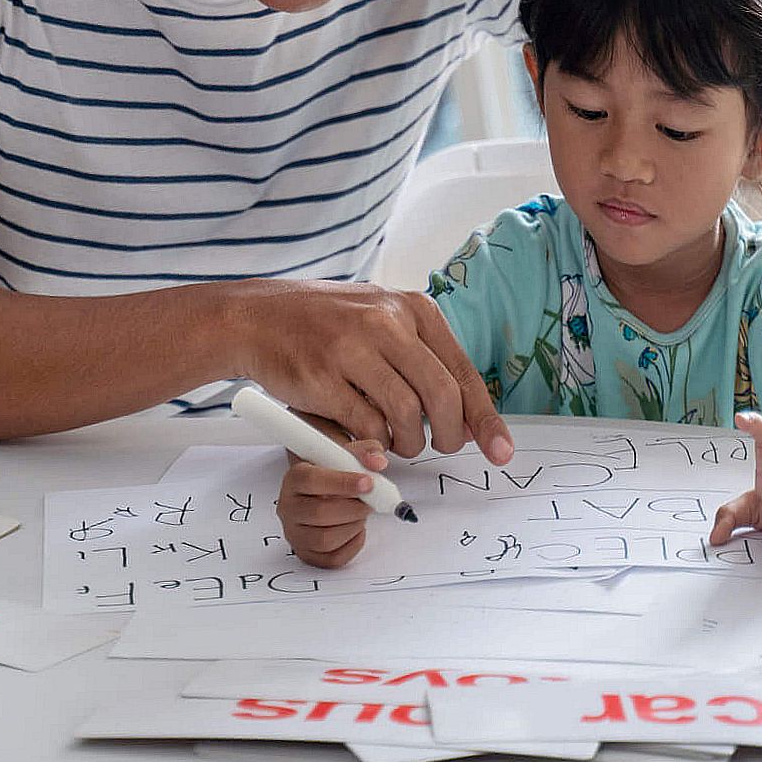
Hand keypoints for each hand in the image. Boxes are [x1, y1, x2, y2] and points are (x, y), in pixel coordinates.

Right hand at [231, 280, 513, 461]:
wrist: (260, 317)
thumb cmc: (330, 326)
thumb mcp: (385, 321)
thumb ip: (424, 359)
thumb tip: (469, 415)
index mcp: (413, 309)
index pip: (462, 372)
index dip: (485, 419)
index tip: (501, 452)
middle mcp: (387, 322)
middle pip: (442, 397)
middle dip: (449, 436)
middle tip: (439, 448)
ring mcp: (353, 349)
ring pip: (406, 416)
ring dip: (408, 443)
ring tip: (398, 442)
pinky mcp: (323, 377)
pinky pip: (366, 426)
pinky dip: (373, 442)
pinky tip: (368, 437)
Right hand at [277, 449, 388, 567]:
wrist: (326, 494)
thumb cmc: (335, 476)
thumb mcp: (348, 456)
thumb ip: (365, 452)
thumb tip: (377, 462)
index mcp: (294, 479)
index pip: (311, 480)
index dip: (342, 482)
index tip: (367, 482)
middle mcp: (288, 507)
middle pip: (319, 513)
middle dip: (353, 508)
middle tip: (369, 502)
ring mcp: (295, 533)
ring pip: (325, 539)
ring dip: (353, 526)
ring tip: (361, 514)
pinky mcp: (307, 554)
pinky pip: (333, 558)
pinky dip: (352, 544)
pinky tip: (355, 529)